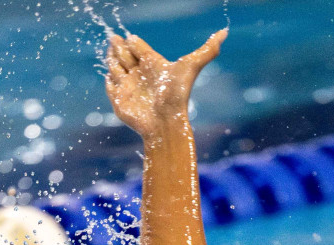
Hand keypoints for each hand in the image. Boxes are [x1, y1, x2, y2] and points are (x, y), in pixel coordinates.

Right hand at [105, 29, 226, 140]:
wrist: (165, 123)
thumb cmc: (178, 95)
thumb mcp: (192, 66)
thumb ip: (208, 49)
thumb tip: (225, 32)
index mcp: (153, 63)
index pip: (138, 46)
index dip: (133, 41)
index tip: (130, 38)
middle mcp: (141, 74)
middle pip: (124, 53)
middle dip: (118, 45)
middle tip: (114, 38)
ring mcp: (128, 86)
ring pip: (115, 66)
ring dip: (111, 58)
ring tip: (110, 50)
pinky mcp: (118, 99)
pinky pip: (110, 85)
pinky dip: (109, 79)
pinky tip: (109, 74)